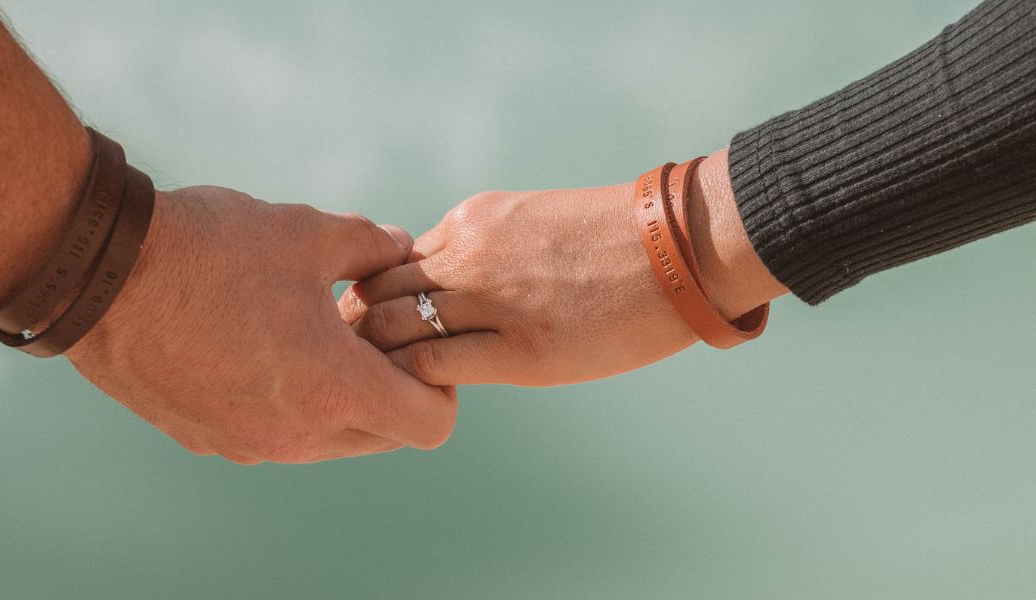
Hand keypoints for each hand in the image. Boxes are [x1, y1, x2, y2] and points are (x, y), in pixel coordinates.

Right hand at [64, 185, 457, 463]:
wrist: (95, 271)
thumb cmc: (208, 248)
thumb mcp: (308, 232)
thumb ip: (370, 247)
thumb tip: (400, 249)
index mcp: (334, 389)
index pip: (430, 424)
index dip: (439, 384)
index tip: (412, 342)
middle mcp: (294, 435)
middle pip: (384, 436)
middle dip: (390, 389)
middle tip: (366, 331)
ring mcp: (246, 444)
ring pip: (328, 440)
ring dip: (338, 396)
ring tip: (311, 332)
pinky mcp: (204, 439)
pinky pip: (273, 435)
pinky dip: (286, 402)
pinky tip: (260, 344)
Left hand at [340, 148, 787, 386]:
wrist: (684, 248)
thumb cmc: (623, 243)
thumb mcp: (538, 223)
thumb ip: (489, 251)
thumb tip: (457, 291)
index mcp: (474, 220)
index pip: (391, 264)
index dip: (372, 302)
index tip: (371, 333)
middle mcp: (470, 253)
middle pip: (375, 295)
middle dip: (356, 334)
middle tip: (351, 372)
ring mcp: (492, 300)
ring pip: (393, 332)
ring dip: (377, 365)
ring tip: (379, 395)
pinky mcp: (520, 350)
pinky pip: (433, 369)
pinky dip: (413, 389)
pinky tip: (423, 405)